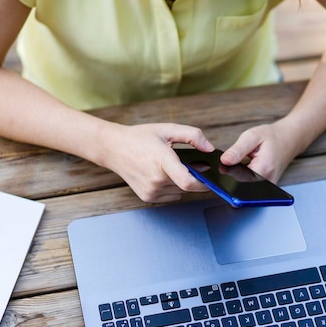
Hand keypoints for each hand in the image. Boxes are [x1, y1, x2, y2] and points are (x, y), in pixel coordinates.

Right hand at [96, 122, 214, 202]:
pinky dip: (172, 187)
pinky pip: (170, 196)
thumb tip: (210, 148)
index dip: (204, 182)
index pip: (188, 182)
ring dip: (182, 182)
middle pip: (187, 186)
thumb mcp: (167, 129)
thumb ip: (192, 135)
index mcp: (161, 161)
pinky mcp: (147, 197)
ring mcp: (150, 191)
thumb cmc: (140, 138)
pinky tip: (162, 174)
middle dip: (194, 177)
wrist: (114, 148)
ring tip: (171, 166)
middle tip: (189, 163)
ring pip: (180, 192)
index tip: (211, 176)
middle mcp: (155, 179)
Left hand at [220, 118, 303, 182]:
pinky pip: (249, 187)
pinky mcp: (266, 187)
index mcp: (264, 168)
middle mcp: (267, 181)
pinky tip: (243, 169)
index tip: (221, 167)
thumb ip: (237, 150)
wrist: (288, 140)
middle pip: (241, 187)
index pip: (238, 179)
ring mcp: (267, 186)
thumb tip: (224, 161)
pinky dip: (243, 179)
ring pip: (244, 188)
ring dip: (237, 179)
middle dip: (231, 177)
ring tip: (240, 164)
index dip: (227, 173)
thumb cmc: (272, 137)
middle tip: (232, 163)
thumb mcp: (252, 137)